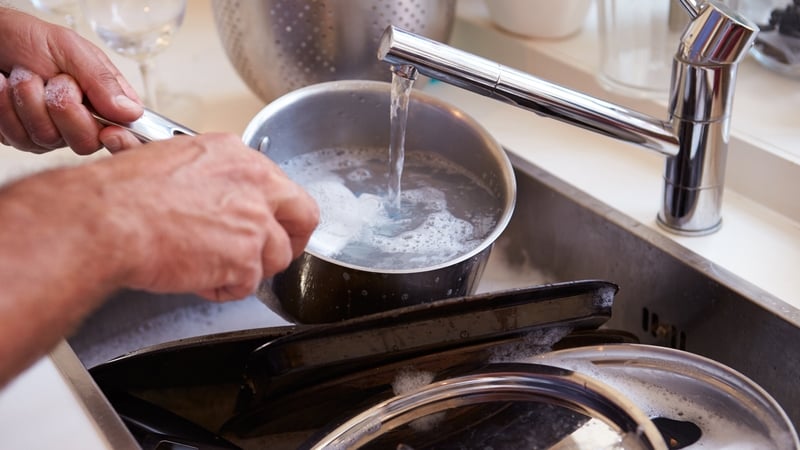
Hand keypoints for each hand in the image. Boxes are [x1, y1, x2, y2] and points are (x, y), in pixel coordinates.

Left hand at [0, 8, 142, 153]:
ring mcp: (52, 133)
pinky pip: (17, 136)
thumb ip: (102, 81)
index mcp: (106, 100)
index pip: (129, 134)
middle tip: (53, 80)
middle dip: (63, 108)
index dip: (124, 141)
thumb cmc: (29, 39)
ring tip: (23, 74)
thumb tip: (132, 112)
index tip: (109, 132)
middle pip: (86, 142)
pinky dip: (5, 106)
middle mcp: (83, 122)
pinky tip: (3, 86)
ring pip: (47, 138)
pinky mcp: (23, 137)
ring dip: (28, 100)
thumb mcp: (71, 49)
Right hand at [92, 133, 318, 299]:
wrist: (109, 219)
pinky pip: (248, 285)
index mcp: (238, 157)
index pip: (280, 184)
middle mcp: (255, 184)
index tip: (268, 221)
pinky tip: (199, 279)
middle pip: (302, 215)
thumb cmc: (124, 194)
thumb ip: (211, 179)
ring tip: (214, 268)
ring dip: (250, 269)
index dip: (274, 210)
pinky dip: (225, 288)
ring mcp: (255, 222)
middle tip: (273, 254)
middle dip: (292, 239)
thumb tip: (217, 196)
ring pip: (277, 256)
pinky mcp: (246, 258)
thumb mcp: (175, 162)